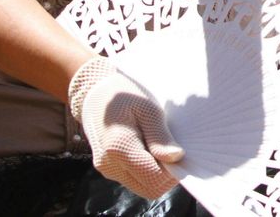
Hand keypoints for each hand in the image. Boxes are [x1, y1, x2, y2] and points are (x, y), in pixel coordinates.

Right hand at [68, 56, 183, 198]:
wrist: (96, 92)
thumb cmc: (125, 95)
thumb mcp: (147, 108)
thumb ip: (159, 135)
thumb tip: (176, 157)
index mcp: (118, 147)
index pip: (154, 177)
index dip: (173, 171)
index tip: (182, 153)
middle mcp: (110, 164)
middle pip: (150, 188)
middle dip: (167, 176)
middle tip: (175, 151)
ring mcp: (108, 169)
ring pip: (143, 187)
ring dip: (158, 175)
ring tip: (162, 148)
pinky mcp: (109, 169)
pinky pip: (135, 179)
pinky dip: (148, 171)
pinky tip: (152, 150)